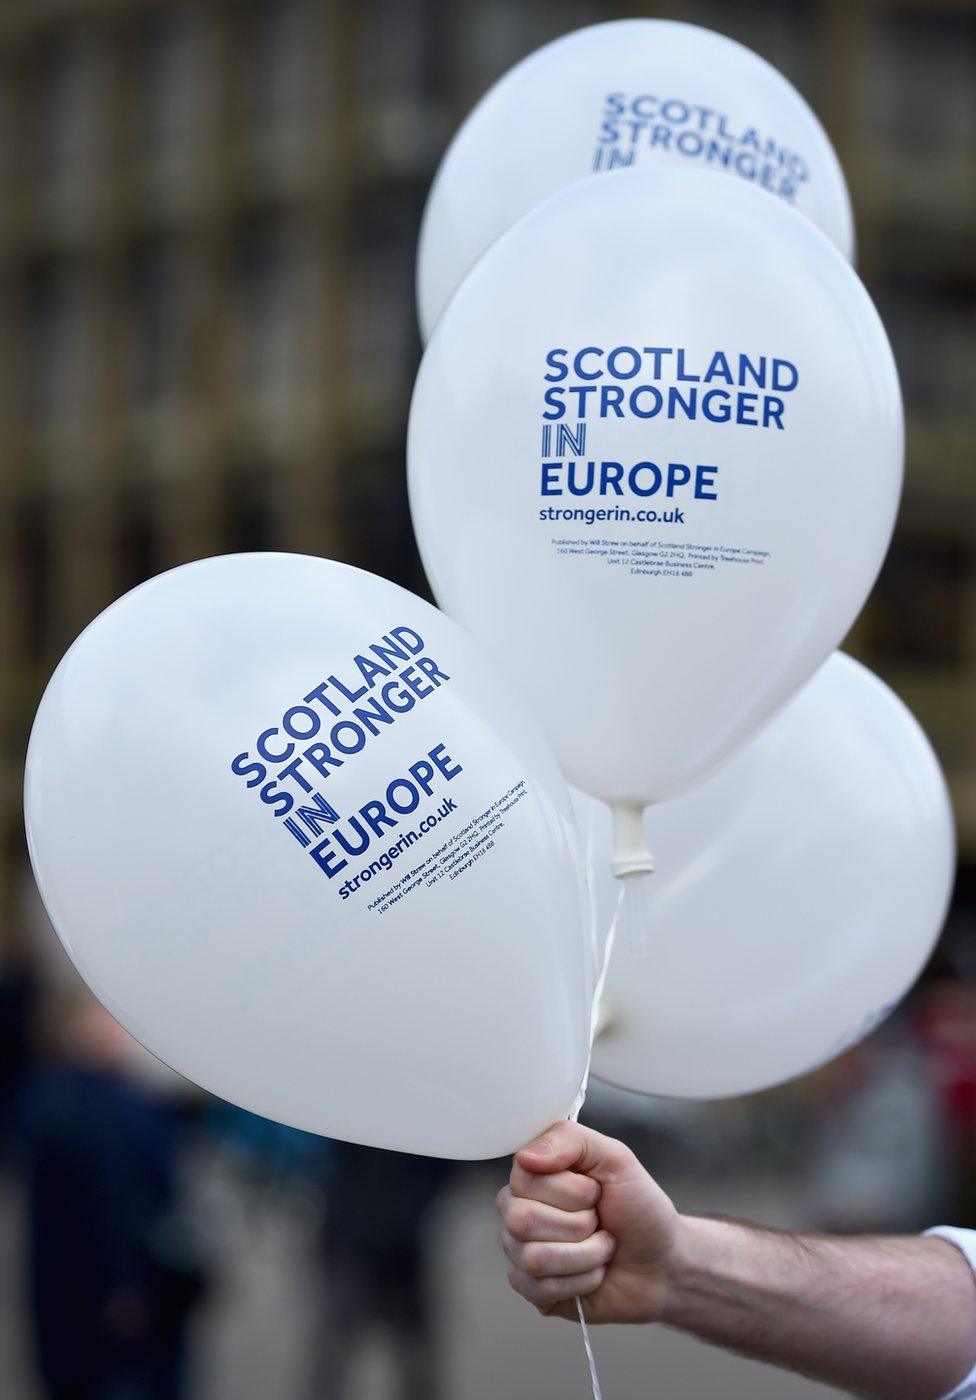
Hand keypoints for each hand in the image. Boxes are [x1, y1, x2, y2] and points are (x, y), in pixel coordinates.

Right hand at [497, 1120, 681, 1322]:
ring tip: (601, 1248)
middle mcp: (519, 1210)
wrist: (664, 1263)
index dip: (568, 1190)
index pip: (522, 1177)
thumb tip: (527, 1156)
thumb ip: (570, 1140)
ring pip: (533, 1258)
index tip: (595, 1191)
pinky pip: (540, 1289)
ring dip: (585, 1255)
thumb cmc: (639, 1208)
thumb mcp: (616, 1159)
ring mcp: (521, 1252)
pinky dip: (581, 1281)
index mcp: (534, 1175)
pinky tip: (593, 1273)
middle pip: (521, 1220)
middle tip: (599, 1221)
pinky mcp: (532, 1290)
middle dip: (578, 1225)